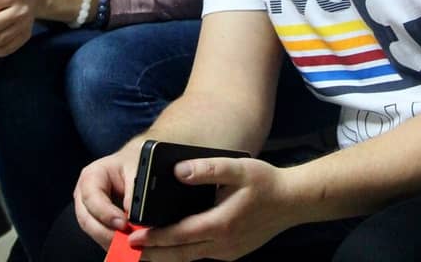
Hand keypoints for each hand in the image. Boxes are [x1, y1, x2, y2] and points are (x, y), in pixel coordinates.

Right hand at [73, 143, 143, 250]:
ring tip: (128, 246)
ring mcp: (88, 208)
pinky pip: (100, 235)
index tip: (124, 223)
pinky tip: (126, 246)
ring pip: (93, 230)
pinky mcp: (96, 220)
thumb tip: (133, 216)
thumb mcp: (138, 170)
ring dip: (109, 241)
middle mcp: (84, 193)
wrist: (136, 162)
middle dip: (106, 233)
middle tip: (127, 241)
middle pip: (87, 220)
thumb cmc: (135, 162)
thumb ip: (135, 192)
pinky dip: (112, 242)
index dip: (106, 214)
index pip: (92, 198)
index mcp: (92, 176)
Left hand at [128, 157, 297, 261]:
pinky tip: (171, 247)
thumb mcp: (238, 168)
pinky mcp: (232, 252)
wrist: (294, 201)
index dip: (154, 238)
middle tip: (126, 250)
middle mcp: (223, 243)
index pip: (179, 235)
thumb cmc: (266, 182)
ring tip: (141, 251)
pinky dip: (182, 254)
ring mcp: (228, 251)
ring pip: (189, 258)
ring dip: (165, 257)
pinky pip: (201, 256)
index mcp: (221, 223)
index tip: (132, 237)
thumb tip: (177, 171)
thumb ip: (206, 168)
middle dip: (152, 254)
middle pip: (179, 255)